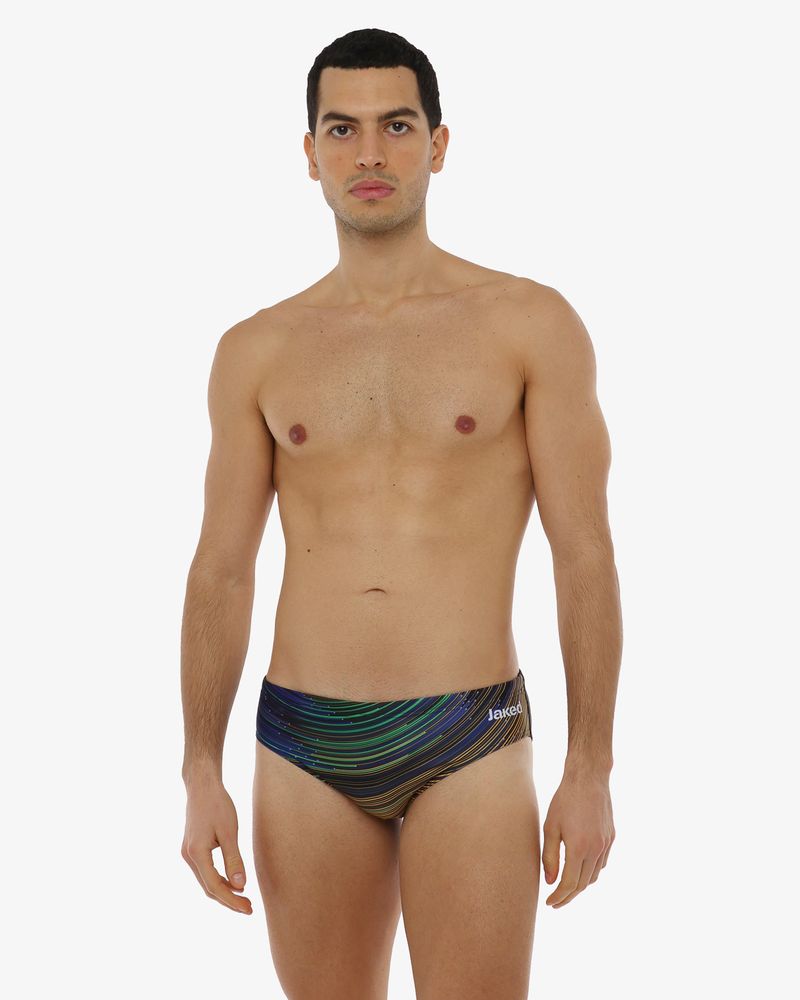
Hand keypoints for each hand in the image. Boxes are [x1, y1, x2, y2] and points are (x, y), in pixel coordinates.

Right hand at [181, 775, 252, 913]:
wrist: (202, 786)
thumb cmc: (217, 804)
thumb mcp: (229, 831)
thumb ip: (234, 859)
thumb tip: (241, 886)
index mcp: (196, 853)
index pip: (215, 886)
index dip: (232, 901)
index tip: (249, 909)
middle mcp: (188, 856)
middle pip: (208, 887)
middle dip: (229, 900)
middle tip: (249, 908)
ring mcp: (188, 853)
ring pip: (206, 881)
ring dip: (223, 891)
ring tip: (243, 898)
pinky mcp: (192, 848)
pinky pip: (205, 871)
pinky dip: (218, 880)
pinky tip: (232, 882)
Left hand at [541, 765, 614, 907]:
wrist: (588, 778)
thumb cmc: (564, 800)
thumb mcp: (550, 827)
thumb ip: (549, 856)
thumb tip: (550, 882)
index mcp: (579, 848)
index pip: (570, 884)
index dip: (559, 897)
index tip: (549, 903)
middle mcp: (596, 849)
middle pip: (583, 884)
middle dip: (569, 896)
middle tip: (556, 902)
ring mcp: (606, 844)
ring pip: (594, 875)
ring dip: (581, 885)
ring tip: (566, 888)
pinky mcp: (611, 837)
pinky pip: (602, 863)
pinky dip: (591, 871)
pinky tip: (580, 869)